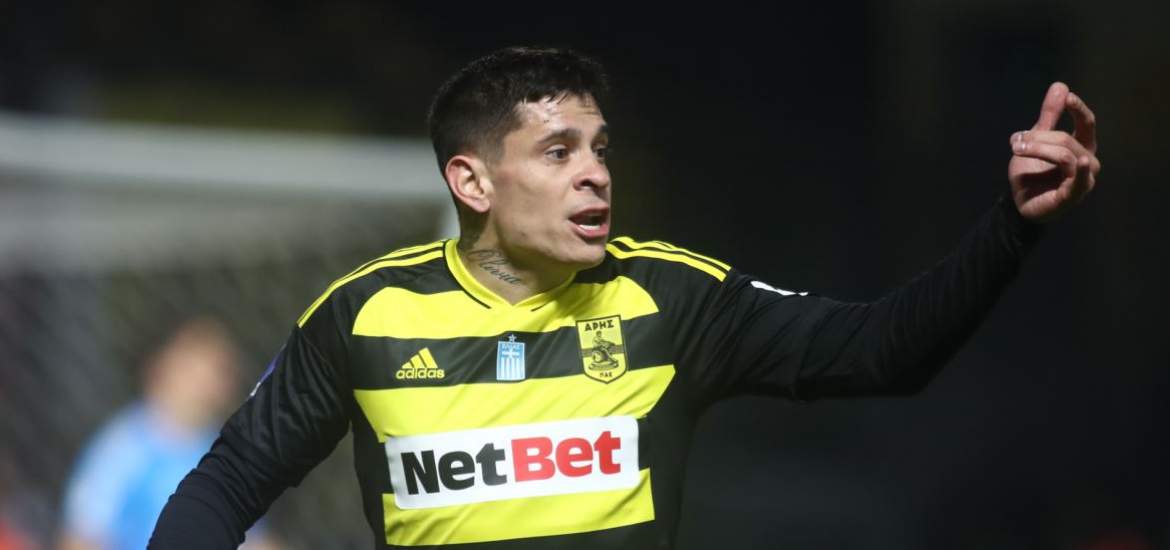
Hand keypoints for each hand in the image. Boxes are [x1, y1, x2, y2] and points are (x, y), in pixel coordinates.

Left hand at [1007, 82, 1100, 221]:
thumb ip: (1048, 116)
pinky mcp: (1073, 195)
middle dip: (1038, 137)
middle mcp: (1087, 162)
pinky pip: (1079, 180)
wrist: (1018, 203)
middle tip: (1015, 140)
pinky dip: (1079, 171)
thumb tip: (1061, 86)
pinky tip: (1079, 162)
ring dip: (1039, 148)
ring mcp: (1083, 180)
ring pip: (1066, 154)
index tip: (1067, 97)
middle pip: (1066, 139)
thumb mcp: (1035, 140)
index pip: (1086, 123)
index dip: (1078, 109)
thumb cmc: (1031, 172)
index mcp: (1081, 147)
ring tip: (1017, 149)